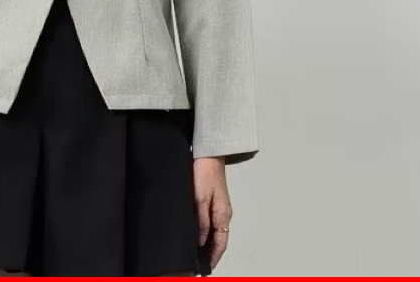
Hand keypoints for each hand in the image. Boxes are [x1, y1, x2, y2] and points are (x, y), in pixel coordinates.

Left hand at [193, 156, 231, 270]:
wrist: (208, 151)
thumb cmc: (205, 171)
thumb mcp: (200, 198)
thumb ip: (201, 220)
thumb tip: (200, 241)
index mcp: (223, 214)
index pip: (220, 244)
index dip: (213, 258)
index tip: (205, 269)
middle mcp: (224, 212)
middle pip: (219, 239)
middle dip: (210, 253)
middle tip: (198, 264)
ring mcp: (219, 206)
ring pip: (215, 230)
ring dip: (208, 243)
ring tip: (196, 252)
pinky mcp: (213, 199)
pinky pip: (211, 220)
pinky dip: (206, 231)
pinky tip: (197, 231)